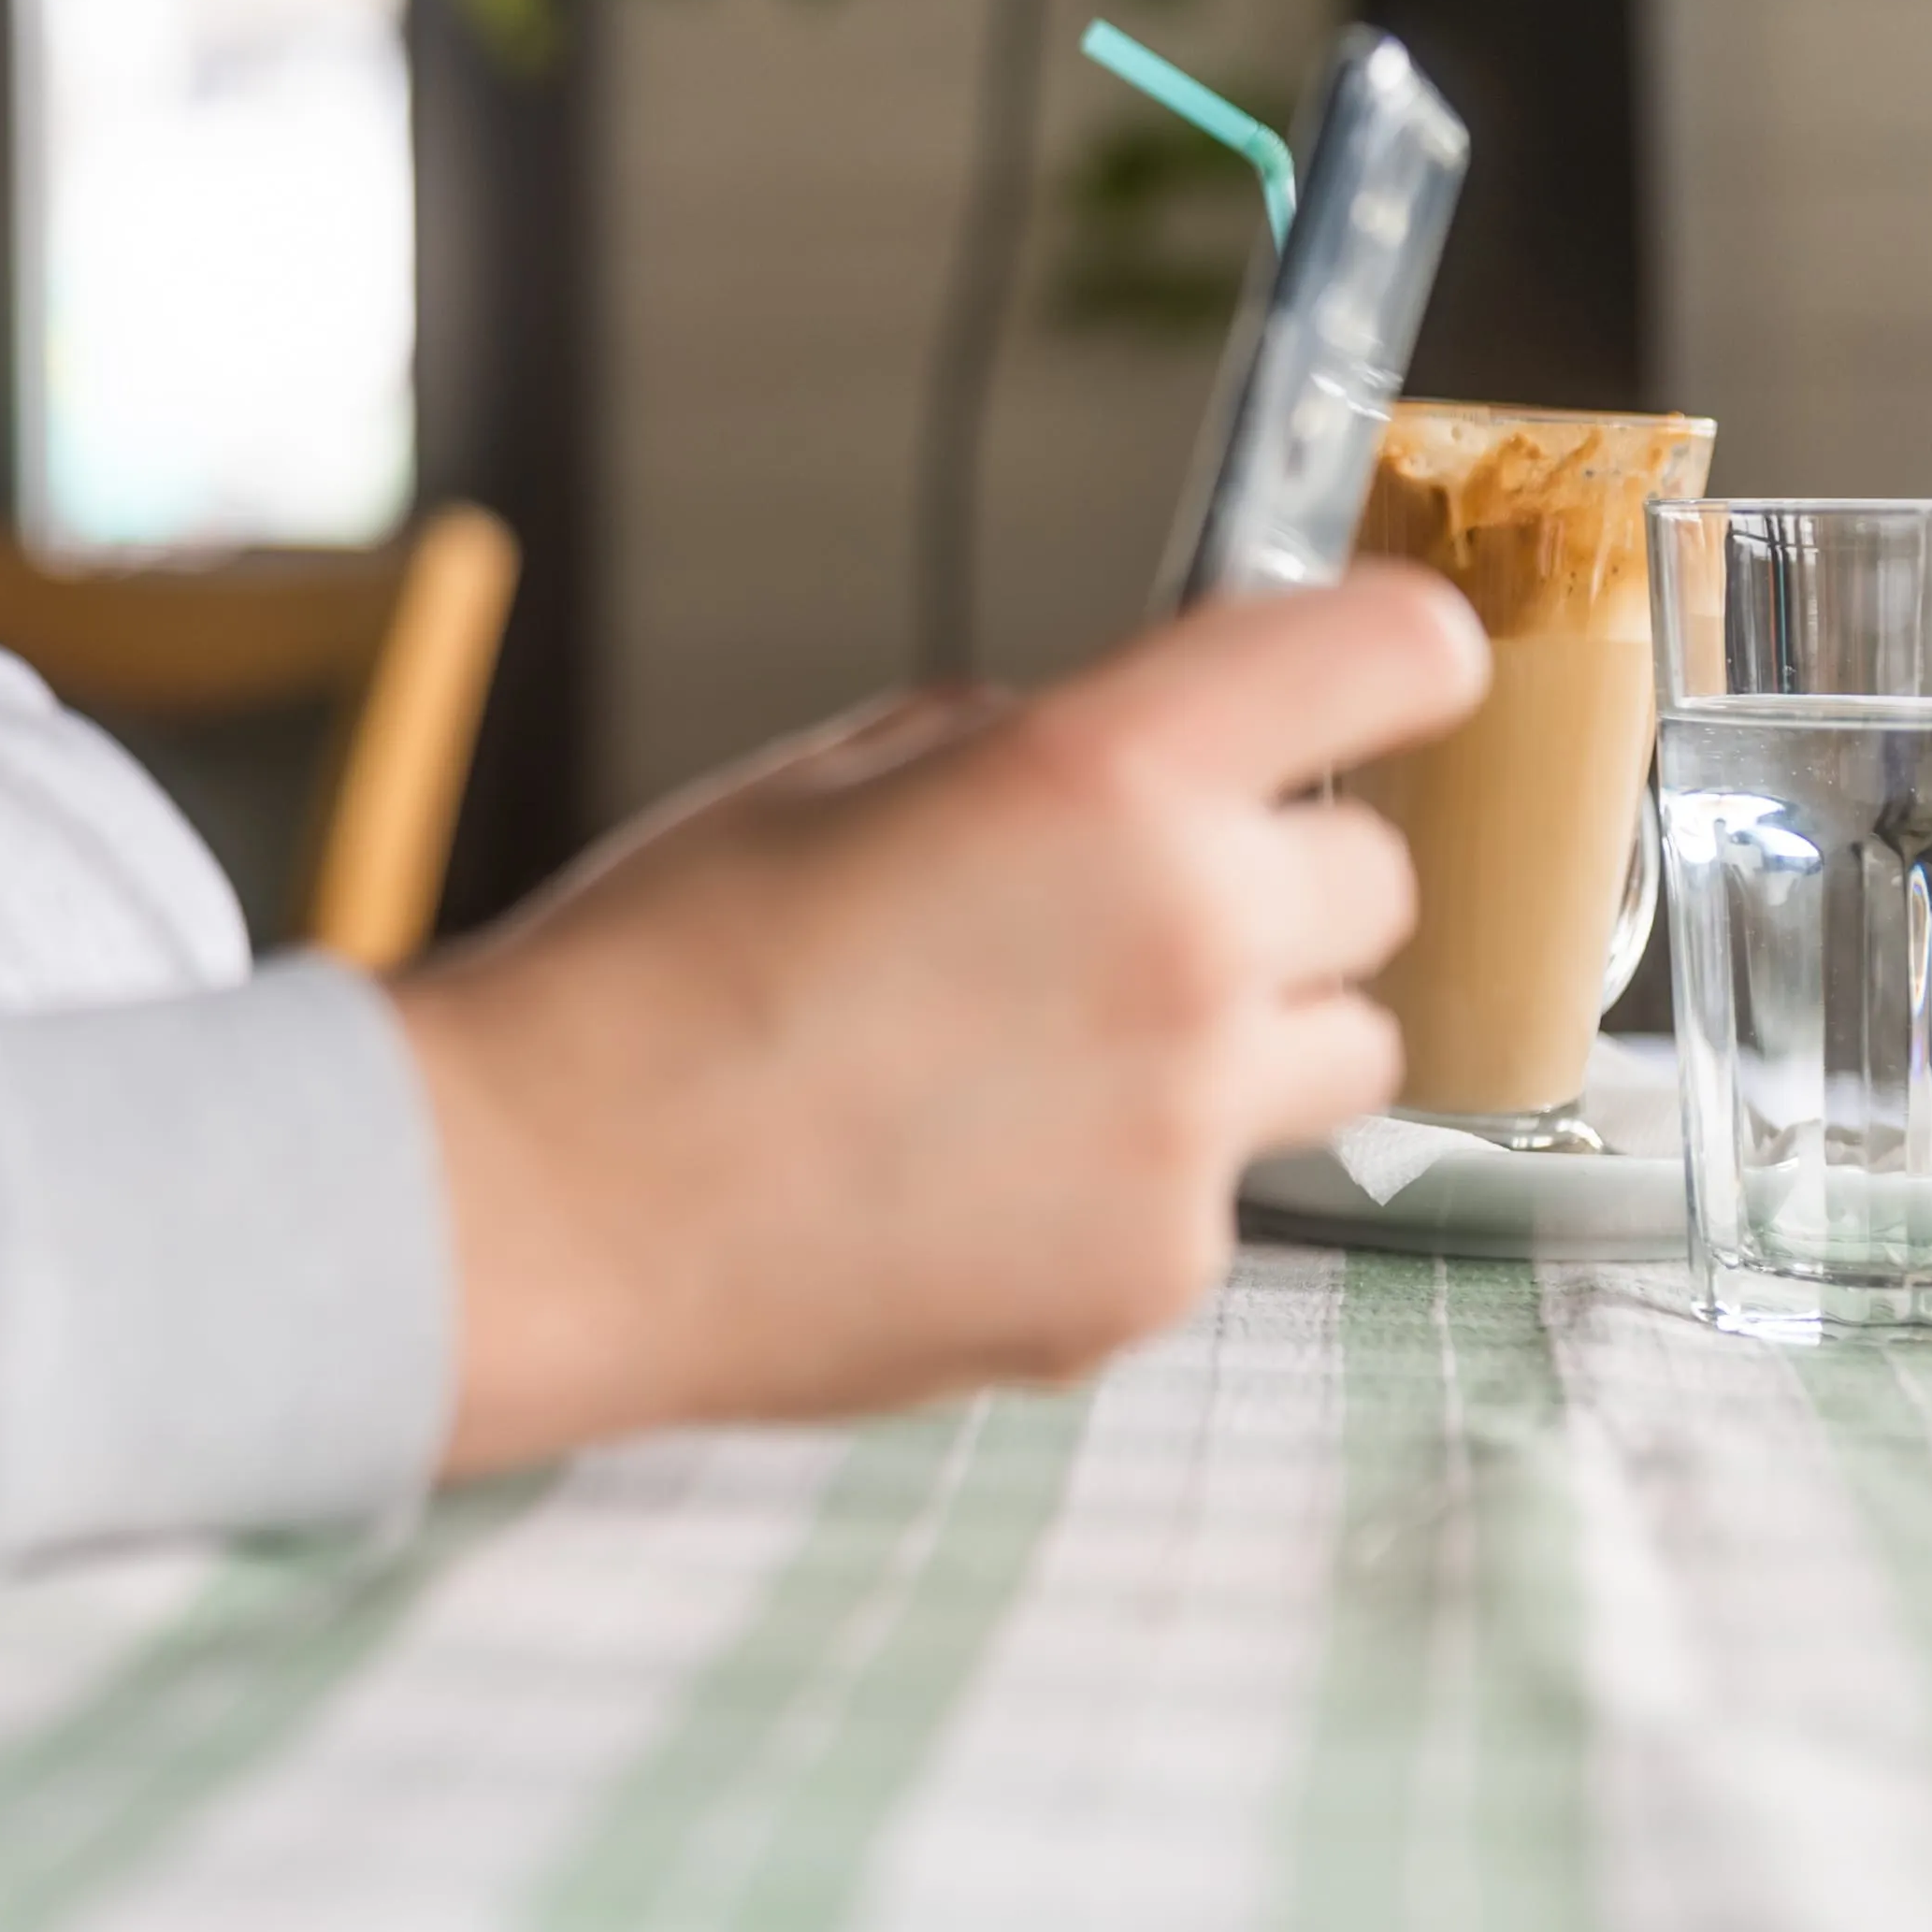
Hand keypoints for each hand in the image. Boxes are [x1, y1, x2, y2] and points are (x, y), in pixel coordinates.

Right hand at [390, 570, 1485, 1473]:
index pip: (1393, 657)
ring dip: (1239, 1031)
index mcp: (1100, 779)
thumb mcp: (821, 783)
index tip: (1371, 684)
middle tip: (1117, 907)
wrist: (539, 1204)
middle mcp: (1184, 946)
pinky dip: (1123, 1174)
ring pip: (1335, 1051)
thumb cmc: (646, 976)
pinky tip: (960, 1175)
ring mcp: (1185, 1133)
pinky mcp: (1155, 1274)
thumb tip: (1131, 769)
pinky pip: (1212, 1192)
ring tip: (1046, 1055)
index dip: (1392, 660)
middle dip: (1270, 878)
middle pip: (1373, 881)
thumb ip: (1014, 753)